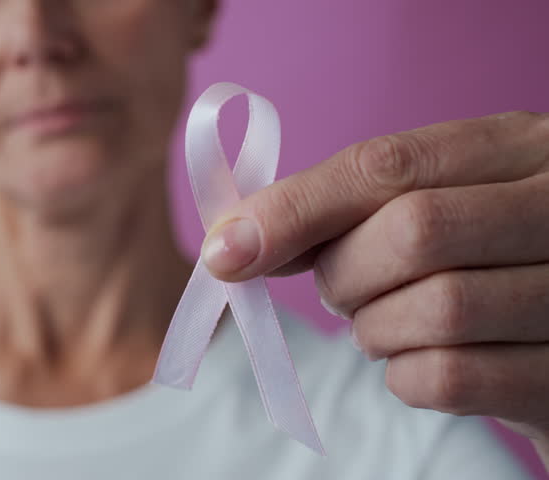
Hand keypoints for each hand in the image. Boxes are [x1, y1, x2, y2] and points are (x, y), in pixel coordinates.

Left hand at [200, 111, 548, 466]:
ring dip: (376, 329)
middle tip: (341, 291)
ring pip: (437, 308)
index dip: (295, 209)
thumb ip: (344, 209)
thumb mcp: (431, 202)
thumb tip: (234, 241)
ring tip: (385, 325)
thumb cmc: (478, 258)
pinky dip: (404, 376)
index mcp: (519, 149)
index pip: (388, 166)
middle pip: (413, 232)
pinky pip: (452, 377)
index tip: (228, 250)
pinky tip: (414, 361)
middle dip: (346, 274)